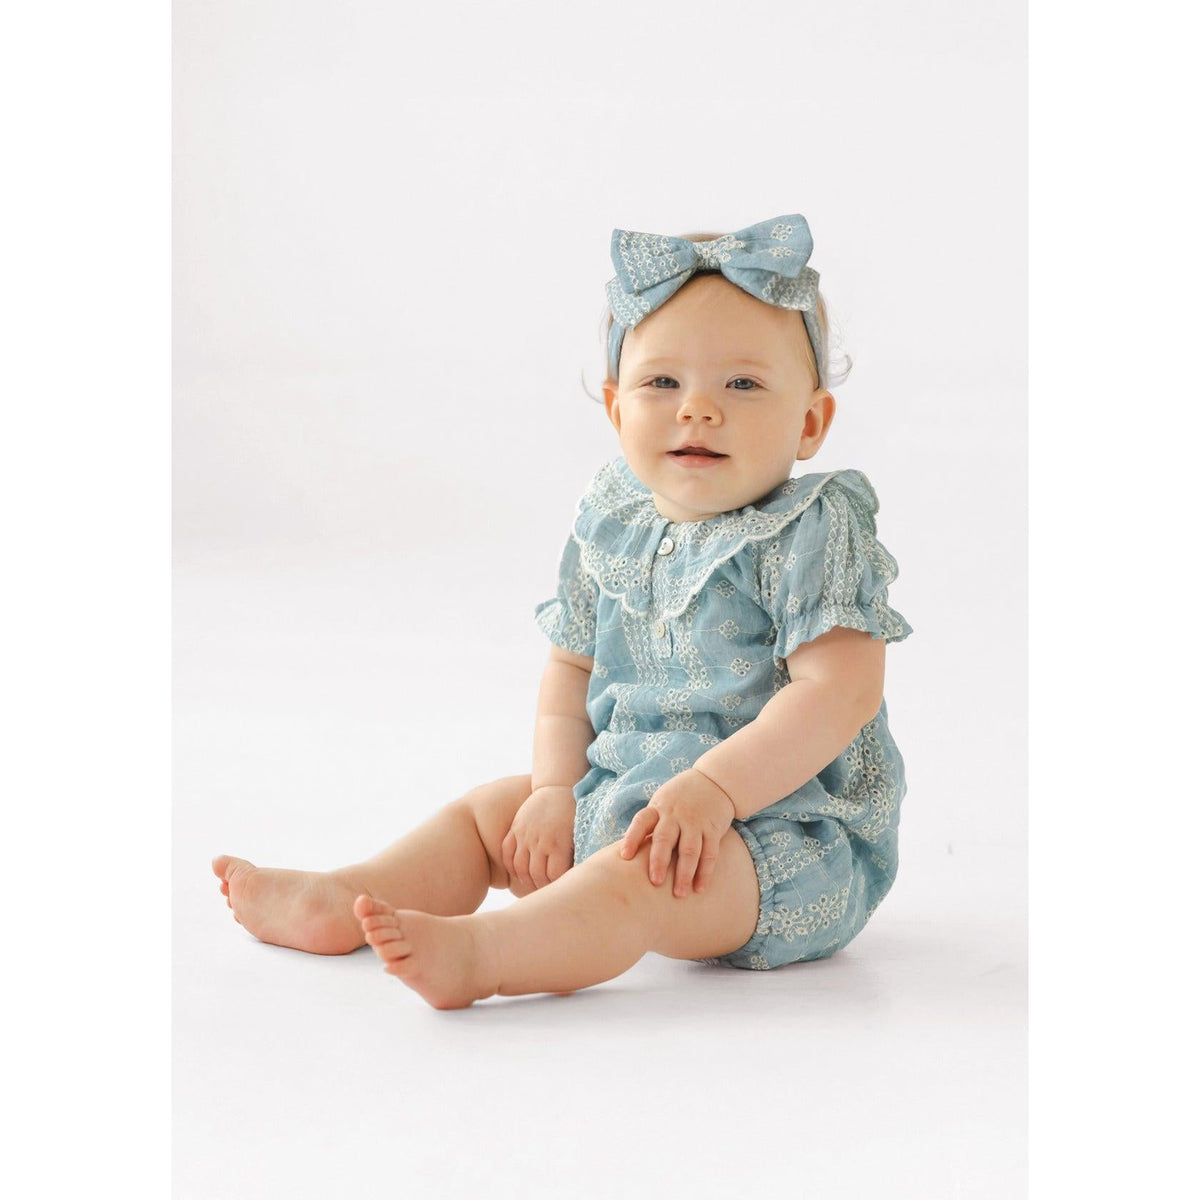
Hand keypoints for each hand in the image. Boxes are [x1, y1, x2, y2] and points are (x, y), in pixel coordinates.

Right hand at [502, 785, 575, 891]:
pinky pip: (507, 852)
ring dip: (525, 879)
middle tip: (547, 891)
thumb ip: (574, 855)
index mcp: (559, 844)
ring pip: (519, 867)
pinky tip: (518, 871)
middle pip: (536, 875)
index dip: (556, 886)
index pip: (554, 876)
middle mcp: (540, 841)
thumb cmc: (573, 812)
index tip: (561, 888)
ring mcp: (525, 835)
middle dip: (542, 886)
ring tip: (533, 884)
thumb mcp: (579, 833)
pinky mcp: (515, 828)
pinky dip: (510, 865)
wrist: (557, 787)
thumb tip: (574, 877)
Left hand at [618, 768, 735, 897]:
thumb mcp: (661, 804)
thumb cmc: (679, 798)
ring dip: (684, 873)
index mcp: (658, 808)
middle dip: (659, 861)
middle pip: (665, 838)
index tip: (625, 856)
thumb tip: (625, 855)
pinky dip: (705, 872)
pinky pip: (710, 852)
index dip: (632, 838)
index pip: (641, 821)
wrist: (714, 781)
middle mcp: (675, 815)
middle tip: (655, 882)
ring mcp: (695, 822)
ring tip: (679, 894)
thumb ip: (649, 826)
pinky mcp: (713, 828)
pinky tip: (699, 888)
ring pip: (689, 849)